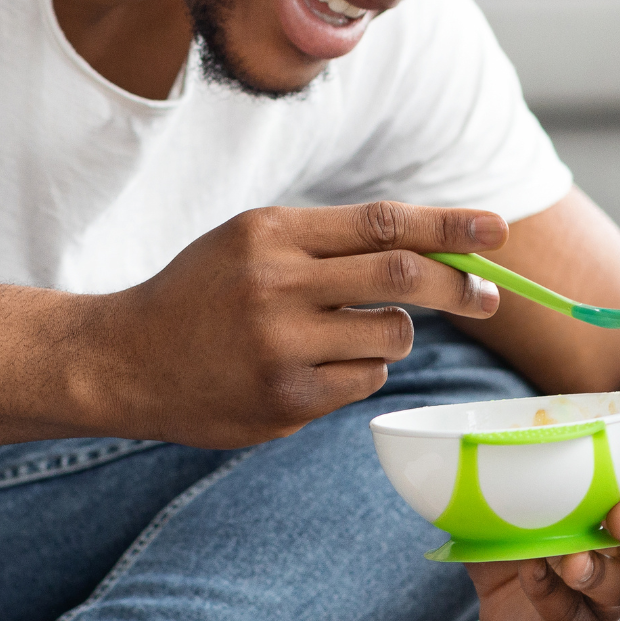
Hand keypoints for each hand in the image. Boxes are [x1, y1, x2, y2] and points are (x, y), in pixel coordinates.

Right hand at [91, 201, 506, 448]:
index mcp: (272, 232)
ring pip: (391, 337)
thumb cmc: (201, 293)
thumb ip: (330, 243)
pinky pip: (364, 381)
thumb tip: (434, 249)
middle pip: (404, 275)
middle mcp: (277, 283)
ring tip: (343, 335)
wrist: (122, 359)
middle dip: (459, 285)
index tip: (497, 229)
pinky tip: (310, 369)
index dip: (449, 224)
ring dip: (392, 335)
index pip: (384, 221)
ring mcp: (280, 345)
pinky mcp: (284, 399)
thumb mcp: (251, 243)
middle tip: (488, 294)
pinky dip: (358, 372)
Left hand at [468, 417, 619, 620]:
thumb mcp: (516, 486)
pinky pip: (569, 614)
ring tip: (573, 560)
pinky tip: (531, 572)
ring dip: (599, 571)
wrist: (493, 594)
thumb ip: (521, 457)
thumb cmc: (517, 529)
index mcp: (616, 503)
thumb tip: (505, 422)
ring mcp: (603, 595)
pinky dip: (550, 592)